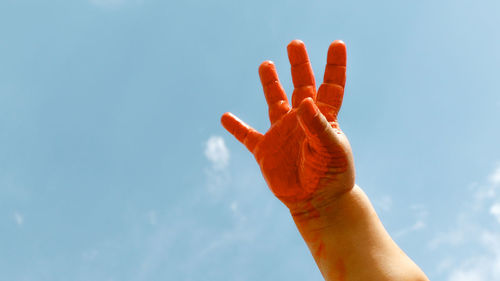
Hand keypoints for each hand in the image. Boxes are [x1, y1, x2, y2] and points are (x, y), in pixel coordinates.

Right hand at [221, 40, 354, 214]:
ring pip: (274, 102)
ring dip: (270, 84)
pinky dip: (236, 127)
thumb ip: (317, 126)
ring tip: (266, 64)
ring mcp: (282, 133)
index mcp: (323, 117)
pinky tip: (225, 117)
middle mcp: (302, 120)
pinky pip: (247, 135)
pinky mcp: (265, 150)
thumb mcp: (330, 150)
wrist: (317, 202)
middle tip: (295, 44)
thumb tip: (302, 101)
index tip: (337, 44)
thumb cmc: (332, 176)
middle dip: (299, 64)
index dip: (335, 66)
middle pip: (301, 85)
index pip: (331, 86)